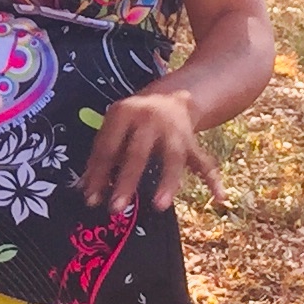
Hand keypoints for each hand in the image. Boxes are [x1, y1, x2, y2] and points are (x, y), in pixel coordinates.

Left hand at [80, 87, 218, 214]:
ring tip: (159, 206)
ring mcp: (175, 131)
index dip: (97, 172)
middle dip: (126, 182)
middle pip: (137, 154)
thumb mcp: (115, 125)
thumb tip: (84, 188)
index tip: (90, 198)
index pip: (108, 146)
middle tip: (115, 207)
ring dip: (167, 182)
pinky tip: (219, 197)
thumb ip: (101, 155)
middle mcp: (150, 120)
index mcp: (125, 113)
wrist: (171, 96)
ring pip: (172, 159)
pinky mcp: (192, 143)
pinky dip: (213, 180)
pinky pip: (203, 162)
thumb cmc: (134, 118)